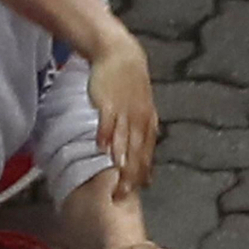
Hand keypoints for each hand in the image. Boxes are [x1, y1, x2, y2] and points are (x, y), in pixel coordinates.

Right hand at [86, 25, 157, 196]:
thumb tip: (141, 156)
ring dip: (119, 158)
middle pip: (135, 152)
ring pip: (123, 139)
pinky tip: (101, 148)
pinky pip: (107, 121)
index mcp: (148, 124)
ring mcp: (124, 111)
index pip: (146, 153)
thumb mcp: (142, 110)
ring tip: (116, 175)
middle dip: (130, 174)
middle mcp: (139, 120)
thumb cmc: (130, 85)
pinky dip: (105, 135)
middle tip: (124, 193)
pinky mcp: (108, 102)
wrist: (121, 55)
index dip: (143, 172)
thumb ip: (141, 133)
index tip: (140, 190)